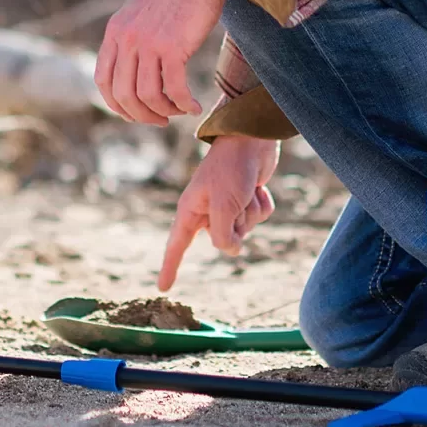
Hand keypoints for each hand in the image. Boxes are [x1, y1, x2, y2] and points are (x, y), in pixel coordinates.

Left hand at [94, 0, 229, 124]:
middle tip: (160, 119)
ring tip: (179, 111)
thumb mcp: (142, 12)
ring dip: (163, 112)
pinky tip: (194, 106)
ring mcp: (147, 42)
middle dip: (140, 115)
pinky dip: (183, 104)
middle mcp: (126, 38)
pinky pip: (173, 89)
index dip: (115, 104)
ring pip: (146, 96)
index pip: (102, 80)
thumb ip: (133, 36)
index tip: (135, 113)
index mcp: (115, 31)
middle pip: (122, 94)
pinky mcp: (172, 46)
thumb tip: (136, 68)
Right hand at [159, 134, 279, 290]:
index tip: (164, 288)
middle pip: (224, 239)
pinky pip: (259, 216)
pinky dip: (262, 203)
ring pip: (245, 228)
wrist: (251, 139)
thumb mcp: (224, 206)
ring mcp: (228, 205)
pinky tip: (259, 187)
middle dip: (237, 223)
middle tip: (238, 197)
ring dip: (251, 211)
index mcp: (192, 209)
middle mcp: (207, 210)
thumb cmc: (231, 169)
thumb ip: (223, 236)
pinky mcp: (246, 198)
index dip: (170, 267)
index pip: (177, 245)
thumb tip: (233, 249)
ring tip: (247, 189)